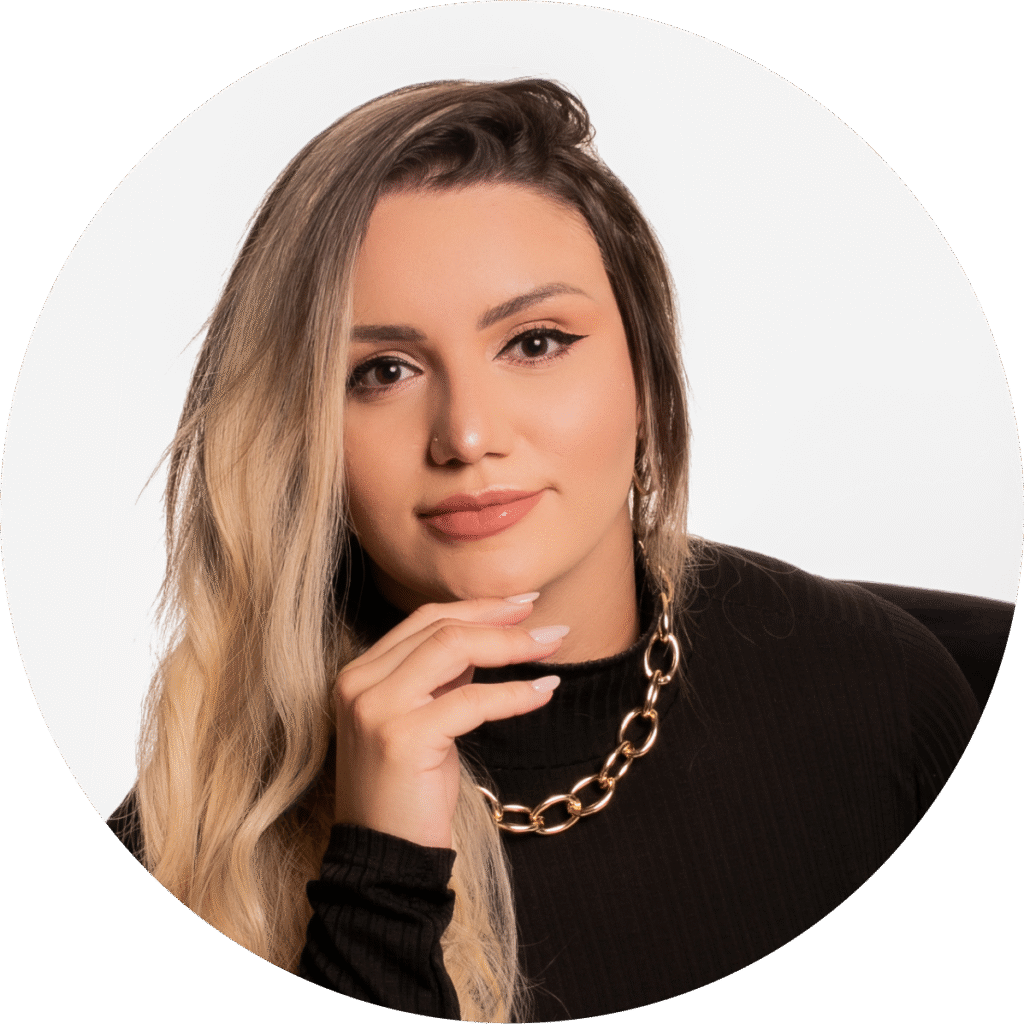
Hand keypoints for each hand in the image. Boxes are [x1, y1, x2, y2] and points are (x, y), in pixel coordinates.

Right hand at [333, 594, 566, 848]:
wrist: (384, 860)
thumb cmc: (408, 793)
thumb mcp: (420, 721)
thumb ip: (441, 677)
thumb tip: (488, 636)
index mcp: (359, 674)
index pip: (423, 620)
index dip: (477, 607)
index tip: (522, 603)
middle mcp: (359, 683)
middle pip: (440, 627)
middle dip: (501, 620)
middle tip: (548, 626)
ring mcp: (376, 709)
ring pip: (454, 648)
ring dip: (512, 644)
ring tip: (552, 646)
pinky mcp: (402, 738)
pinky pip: (471, 700)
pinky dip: (514, 693)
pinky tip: (543, 694)